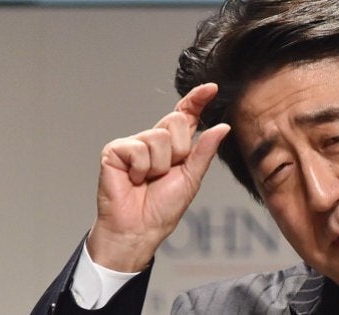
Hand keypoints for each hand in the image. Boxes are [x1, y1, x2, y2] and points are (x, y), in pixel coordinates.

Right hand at [87, 83, 229, 271]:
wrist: (139, 228)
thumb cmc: (163, 207)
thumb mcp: (192, 177)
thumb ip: (204, 151)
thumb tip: (222, 127)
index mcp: (174, 145)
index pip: (186, 115)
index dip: (197, 100)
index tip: (212, 88)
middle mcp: (154, 140)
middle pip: (175, 122)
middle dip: (178, 151)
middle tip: (166, 173)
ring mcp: (133, 144)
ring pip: (158, 137)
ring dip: (159, 165)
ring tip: (148, 180)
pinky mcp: (115, 150)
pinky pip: (137, 148)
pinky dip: (140, 168)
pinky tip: (133, 180)